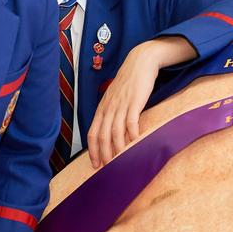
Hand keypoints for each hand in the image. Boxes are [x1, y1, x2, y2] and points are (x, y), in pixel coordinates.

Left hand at [88, 37, 195, 167]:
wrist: (140, 62)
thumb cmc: (128, 82)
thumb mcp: (115, 97)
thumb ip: (112, 113)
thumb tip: (112, 132)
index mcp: (102, 108)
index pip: (92, 133)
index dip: (93, 150)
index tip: (96, 164)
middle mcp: (108, 108)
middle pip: (102, 136)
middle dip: (104, 154)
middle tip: (109, 168)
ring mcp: (121, 105)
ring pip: (115, 132)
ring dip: (117, 148)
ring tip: (121, 161)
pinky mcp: (134, 101)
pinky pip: (131, 122)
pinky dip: (132, 135)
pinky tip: (135, 143)